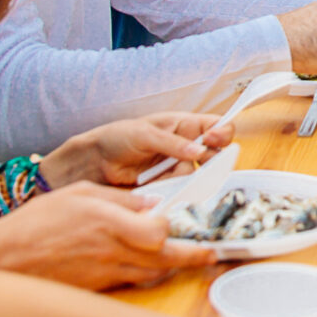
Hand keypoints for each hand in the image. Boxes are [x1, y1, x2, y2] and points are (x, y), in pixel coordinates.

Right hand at [0, 186, 214, 289]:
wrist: (2, 262)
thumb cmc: (35, 223)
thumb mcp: (78, 194)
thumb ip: (118, 199)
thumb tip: (151, 203)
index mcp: (109, 223)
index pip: (159, 231)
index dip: (175, 227)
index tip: (183, 220)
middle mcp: (112, 251)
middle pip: (165, 258)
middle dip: (193, 256)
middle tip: (211, 253)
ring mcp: (106, 274)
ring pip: (153, 274)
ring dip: (171, 267)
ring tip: (187, 258)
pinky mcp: (98, 289)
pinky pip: (132, 284)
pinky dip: (146, 276)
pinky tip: (150, 267)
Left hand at [38, 112, 228, 190]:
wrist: (94, 164)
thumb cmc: (117, 138)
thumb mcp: (145, 134)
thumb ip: (173, 144)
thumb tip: (200, 151)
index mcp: (184, 125)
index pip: (216, 127)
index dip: (222, 133)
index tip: (214, 140)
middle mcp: (187, 146)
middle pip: (216, 154)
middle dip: (212, 160)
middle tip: (199, 163)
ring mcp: (180, 167)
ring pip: (201, 176)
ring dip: (189, 178)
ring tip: (166, 176)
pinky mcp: (171, 186)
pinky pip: (184, 190)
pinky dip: (177, 191)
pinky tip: (162, 188)